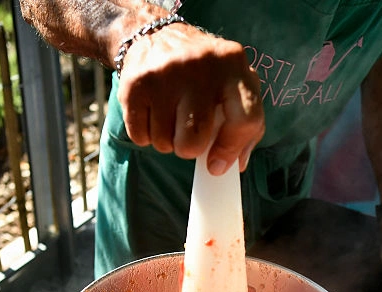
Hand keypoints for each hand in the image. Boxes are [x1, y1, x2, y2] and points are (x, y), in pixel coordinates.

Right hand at [117, 23, 264, 174]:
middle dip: (190, 149)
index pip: (245, 119)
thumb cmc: (203, 72)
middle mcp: (201, 66)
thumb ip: (245, 122)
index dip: (231, 149)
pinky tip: (153, 113)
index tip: (217, 165)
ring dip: (166, 141)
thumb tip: (235, 164)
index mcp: (234, 64)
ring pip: (164, 143)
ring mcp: (165, 73)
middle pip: (195, 140)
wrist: (156, 36)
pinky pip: (140, 136)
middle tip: (188, 135)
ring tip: (170, 117)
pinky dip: (145, 134)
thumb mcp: (233, 84)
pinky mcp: (136, 84)